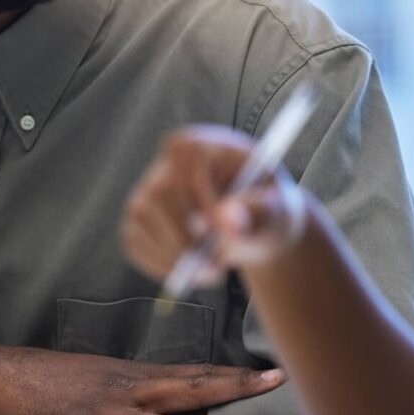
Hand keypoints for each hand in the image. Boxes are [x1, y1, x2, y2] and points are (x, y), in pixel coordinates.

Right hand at [0, 343, 282, 414]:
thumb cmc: (43, 378)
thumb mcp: (94, 374)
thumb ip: (131, 387)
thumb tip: (165, 396)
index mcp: (128, 374)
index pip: (191, 372)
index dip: (232, 373)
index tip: (270, 372)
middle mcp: (123, 390)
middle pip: (188, 387)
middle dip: (234, 388)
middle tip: (275, 384)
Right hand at [122, 126, 307, 284]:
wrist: (253, 227)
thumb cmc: (265, 209)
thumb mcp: (277, 208)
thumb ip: (259, 211)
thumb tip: (229, 221)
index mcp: (201, 144)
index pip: (184, 158)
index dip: (199, 197)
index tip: (222, 231)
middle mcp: (166, 163)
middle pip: (158, 195)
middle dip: (185, 239)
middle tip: (215, 269)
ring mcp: (147, 191)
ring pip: (142, 223)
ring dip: (175, 257)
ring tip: (211, 270)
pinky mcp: (137, 220)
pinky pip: (136, 244)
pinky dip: (162, 266)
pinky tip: (189, 269)